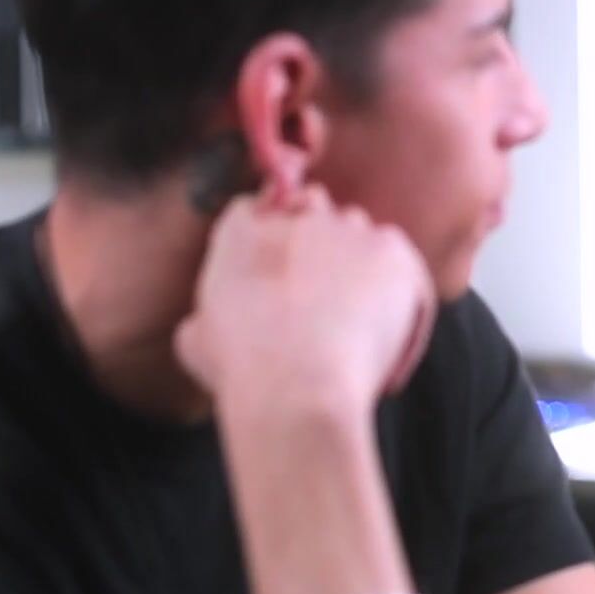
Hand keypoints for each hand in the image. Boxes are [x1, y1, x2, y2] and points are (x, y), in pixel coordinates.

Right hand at [177, 184, 437, 422]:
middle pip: (312, 209)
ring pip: (357, 230)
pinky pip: (396, 255)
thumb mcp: (197, 344)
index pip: (255, 207)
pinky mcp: (389, 248)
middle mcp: (294, 217)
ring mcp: (345, 228)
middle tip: (320, 295)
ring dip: (356, 260)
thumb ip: (203, 318)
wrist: (298, 386)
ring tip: (356, 317)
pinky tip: (392, 328)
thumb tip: (200, 324)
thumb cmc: (244, 374)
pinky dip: (397, 286)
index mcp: (240, 231)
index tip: (277, 269)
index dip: (268, 235)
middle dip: (316, 241)